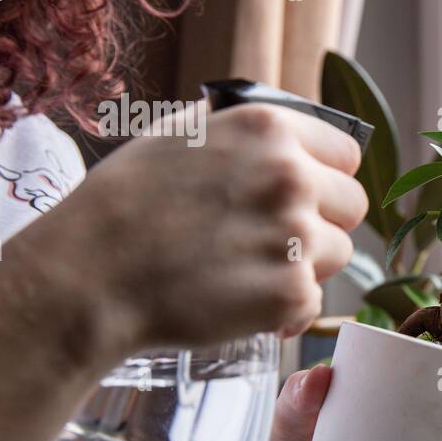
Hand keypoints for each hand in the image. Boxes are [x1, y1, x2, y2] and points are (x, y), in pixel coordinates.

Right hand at [19, 104, 367, 359]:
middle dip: (323, 223)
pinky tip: (241, 303)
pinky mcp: (291, 291)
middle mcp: (291, 175)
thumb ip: (239, 133)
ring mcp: (296, 235)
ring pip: (337, 255)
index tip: (308, 196)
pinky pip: (312, 303)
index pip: (347, 154)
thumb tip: (276, 132)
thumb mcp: (178, 137)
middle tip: (274, 240)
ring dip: (304, 267)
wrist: (88, 277)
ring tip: (246, 271)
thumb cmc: (121, 206)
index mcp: (269, 129)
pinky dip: (284, 311)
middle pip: (352, 205)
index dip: (327, 178)